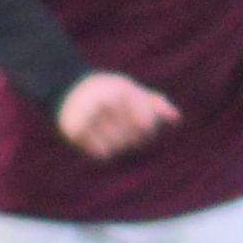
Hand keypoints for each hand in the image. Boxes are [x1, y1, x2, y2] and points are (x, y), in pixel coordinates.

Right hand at [57, 72, 180, 158]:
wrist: (65, 88)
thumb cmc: (107, 91)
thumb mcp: (131, 91)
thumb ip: (155, 103)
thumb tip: (177, 118)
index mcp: (121, 90)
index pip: (146, 125)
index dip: (147, 128)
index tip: (141, 123)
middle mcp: (104, 101)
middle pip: (134, 138)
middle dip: (131, 136)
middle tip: (118, 123)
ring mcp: (88, 116)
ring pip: (119, 148)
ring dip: (117, 144)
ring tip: (106, 128)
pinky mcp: (74, 130)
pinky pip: (102, 154)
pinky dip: (103, 150)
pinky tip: (96, 137)